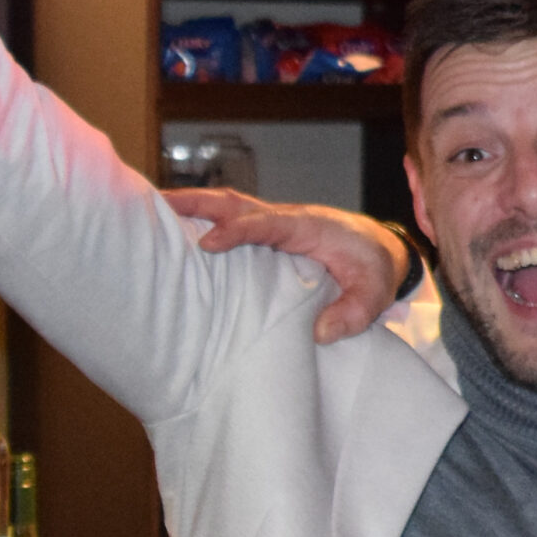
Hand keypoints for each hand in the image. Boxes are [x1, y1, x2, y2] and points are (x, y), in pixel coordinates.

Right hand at [164, 190, 409, 344]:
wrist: (384, 251)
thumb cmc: (377, 269)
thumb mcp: (374, 295)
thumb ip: (353, 314)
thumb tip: (320, 333)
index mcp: (311, 228)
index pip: (269, 224)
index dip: (239, 231)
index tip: (209, 243)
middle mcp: (288, 219)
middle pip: (238, 204)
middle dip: (199, 203)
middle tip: (157, 205)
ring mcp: (276, 224)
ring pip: (231, 207)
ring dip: (195, 206)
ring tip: (152, 211)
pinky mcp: (270, 233)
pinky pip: (234, 220)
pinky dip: (206, 219)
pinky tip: (177, 229)